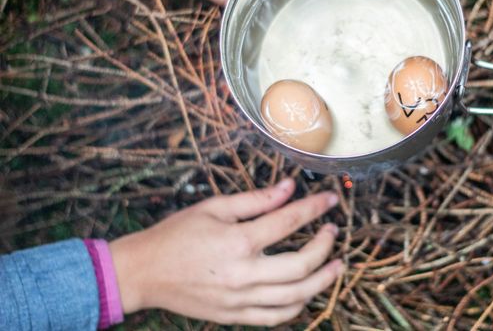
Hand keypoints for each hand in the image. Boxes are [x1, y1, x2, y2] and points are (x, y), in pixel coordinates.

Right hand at [109, 179, 343, 325]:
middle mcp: (243, 274)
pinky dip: (297, 306)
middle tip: (333, 232)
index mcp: (237, 241)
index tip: (331, 201)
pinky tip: (307, 293)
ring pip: (295, 296)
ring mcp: (240, 299)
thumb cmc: (176, 235)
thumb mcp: (214, 207)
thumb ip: (255, 199)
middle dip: (325, 246)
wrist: (143, 272)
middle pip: (301, 264)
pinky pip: (275, 317)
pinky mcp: (234, 316)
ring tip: (336, 265)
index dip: (314, 208)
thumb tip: (289, 187)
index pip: (289, 222)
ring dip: (322, 280)